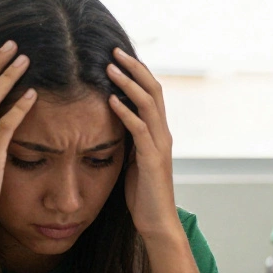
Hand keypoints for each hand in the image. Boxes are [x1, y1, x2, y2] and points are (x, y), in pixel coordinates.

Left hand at [107, 48, 179, 240]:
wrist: (156, 222)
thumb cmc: (142, 194)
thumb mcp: (132, 160)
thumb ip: (128, 140)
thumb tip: (112, 123)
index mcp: (159, 133)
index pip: (152, 93)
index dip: (138, 72)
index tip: (118, 56)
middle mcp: (163, 134)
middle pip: (154, 90)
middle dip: (134, 68)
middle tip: (114, 51)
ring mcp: (160, 146)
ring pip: (148, 104)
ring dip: (128, 83)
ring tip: (110, 68)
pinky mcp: (152, 159)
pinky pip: (139, 129)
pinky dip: (125, 112)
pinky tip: (111, 100)